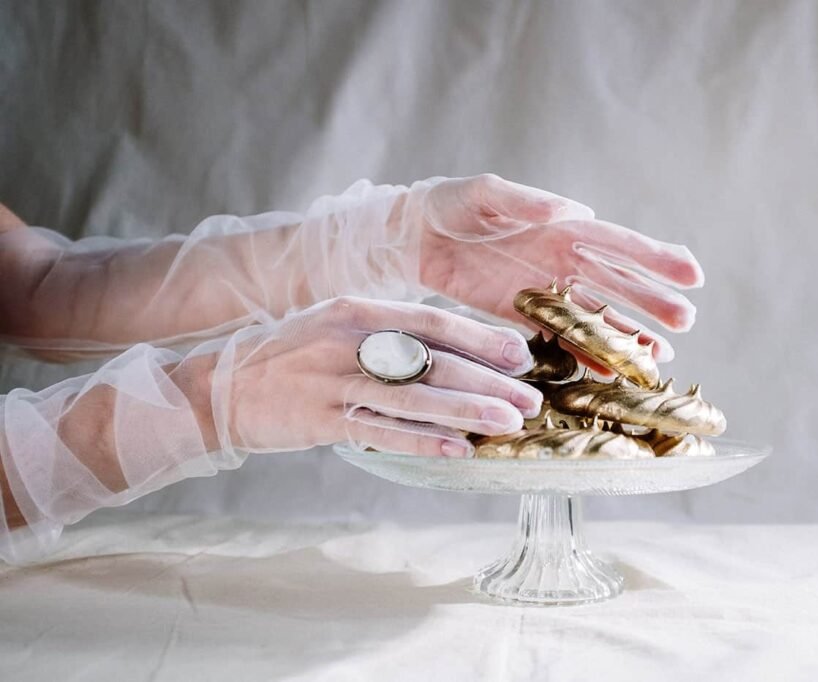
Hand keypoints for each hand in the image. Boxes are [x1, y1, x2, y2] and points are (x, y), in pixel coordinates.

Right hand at [196, 296, 542, 456]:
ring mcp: (333, 380)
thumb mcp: (336, 328)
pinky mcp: (319, 419)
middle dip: (489, 381)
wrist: (216, 386)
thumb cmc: (287, 356)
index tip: (522, 354)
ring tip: (509, 423)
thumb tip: (450, 351)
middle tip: (530, 399)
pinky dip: (422, 442)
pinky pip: (381, 432)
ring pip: (415, 397)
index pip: (433, 320)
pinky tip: (458, 450)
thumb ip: (387, 334)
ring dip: (468, 411)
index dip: (481, 337)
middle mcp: (348, 340)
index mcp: (357, 310)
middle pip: (434, 360)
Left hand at [412, 175, 703, 362]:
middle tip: (686, 321)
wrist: (414, 236)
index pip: (618, 243)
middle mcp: (562, 261)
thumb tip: (571, 210)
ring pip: (596, 315)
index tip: (692, 275)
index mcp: (562, 227)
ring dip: (627, 334)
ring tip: (660, 355)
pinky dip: (584, 354)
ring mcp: (545, 291)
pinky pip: (560, 337)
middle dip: (652, 302)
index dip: (656, 259)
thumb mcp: (484, 195)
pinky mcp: (522, 316)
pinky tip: (608, 370)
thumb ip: (525, 202)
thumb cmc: (451, 203)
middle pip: (618, 284)